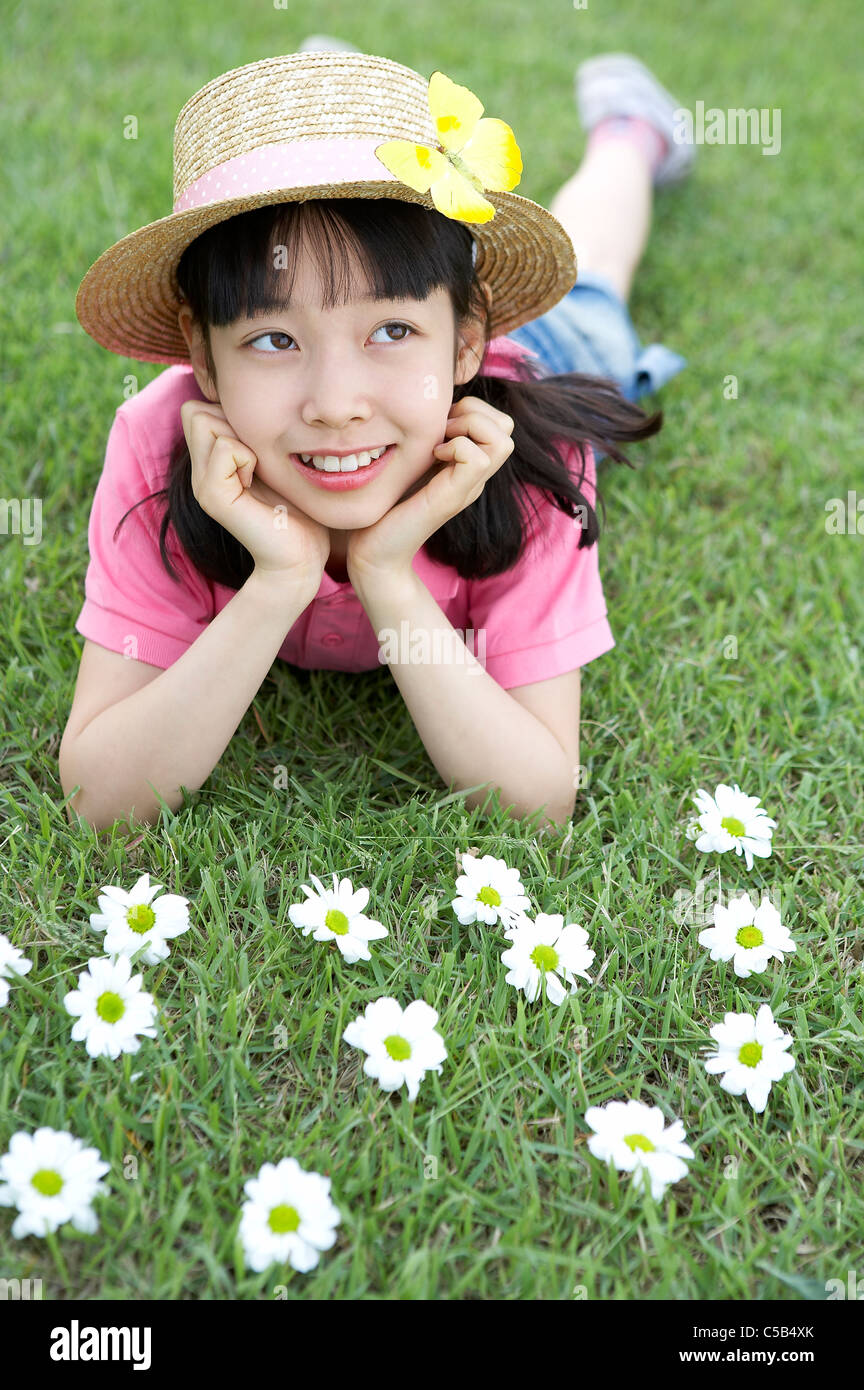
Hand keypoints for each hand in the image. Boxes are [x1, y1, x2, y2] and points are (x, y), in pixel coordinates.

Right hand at [180, 399, 329, 585]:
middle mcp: (200, 472)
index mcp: (212, 462)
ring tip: (257, 471)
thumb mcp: (275, 461)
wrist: (300, 558)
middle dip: (232, 423)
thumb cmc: (298, 510)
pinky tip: (257, 482)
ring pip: (204, 421)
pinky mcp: (212, 496)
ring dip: (241, 438)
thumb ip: (256, 435)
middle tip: (257, 459)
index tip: (258, 450)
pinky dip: (247, 456)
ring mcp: (202, 484)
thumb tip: (252, 398)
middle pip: (195, 410)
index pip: (198, 408)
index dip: (229, 416)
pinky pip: (224, 447)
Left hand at [344, 396, 514, 586]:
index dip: (471, 409)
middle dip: (473, 412)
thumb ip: (426, 440)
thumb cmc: (385, 507)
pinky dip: (456, 446)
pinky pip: (477, 458)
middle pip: (506, 427)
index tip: (438, 423)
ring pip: (502, 440)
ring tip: (438, 443)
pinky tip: (432, 457)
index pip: (499, 423)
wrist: (375, 553)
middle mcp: (474, 477)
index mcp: (467, 466)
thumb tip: (428, 408)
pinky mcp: (453, 498)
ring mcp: (468, 488)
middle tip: (440, 430)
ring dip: (468, 428)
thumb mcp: (411, 463)